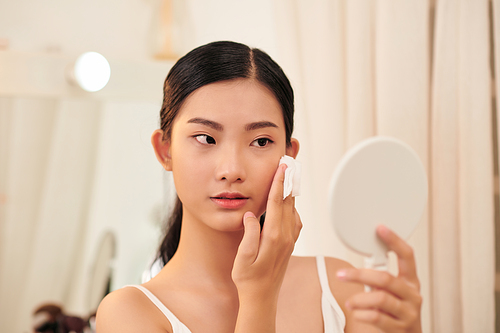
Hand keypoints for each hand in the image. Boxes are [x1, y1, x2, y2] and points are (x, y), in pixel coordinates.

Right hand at [231, 164, 301, 331]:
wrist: (261, 297)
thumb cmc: (248, 278)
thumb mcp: (243, 258)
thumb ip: (248, 235)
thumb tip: (250, 214)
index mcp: (274, 236)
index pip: (278, 203)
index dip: (280, 182)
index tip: (283, 166)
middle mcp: (286, 236)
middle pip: (290, 201)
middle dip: (289, 180)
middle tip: (290, 161)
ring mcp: (290, 240)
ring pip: (293, 209)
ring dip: (291, 191)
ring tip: (288, 175)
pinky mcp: (290, 243)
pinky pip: (294, 219)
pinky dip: (291, 206)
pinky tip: (286, 202)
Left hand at [337, 225, 421, 332]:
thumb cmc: (396, 312)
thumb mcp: (394, 292)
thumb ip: (382, 279)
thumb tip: (360, 265)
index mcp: (411, 281)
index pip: (407, 256)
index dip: (395, 241)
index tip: (380, 228)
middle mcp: (413, 295)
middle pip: (386, 279)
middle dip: (360, 275)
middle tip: (341, 274)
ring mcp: (408, 313)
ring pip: (381, 299)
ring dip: (359, 299)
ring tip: (349, 302)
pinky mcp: (401, 328)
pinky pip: (378, 318)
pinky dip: (362, 314)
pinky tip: (356, 313)